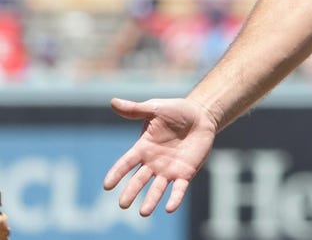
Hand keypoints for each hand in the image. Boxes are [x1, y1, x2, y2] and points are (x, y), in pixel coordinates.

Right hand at [102, 97, 218, 215]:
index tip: (107, 185)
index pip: (126, 163)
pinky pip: (179, 189)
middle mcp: (153, 162)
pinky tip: (169, 208)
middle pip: (139, 180)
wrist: (201, 115)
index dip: (117, 173)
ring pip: (157, 188)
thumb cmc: (176, 111)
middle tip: (123, 204)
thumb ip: (135, 110)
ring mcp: (169, 169)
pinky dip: (174, 199)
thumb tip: (113, 102)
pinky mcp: (185, 173)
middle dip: (131, 192)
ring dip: (150, 200)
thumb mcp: (155, 108)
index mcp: (143, 148)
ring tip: (143, 212)